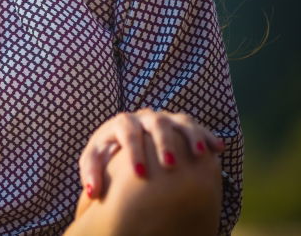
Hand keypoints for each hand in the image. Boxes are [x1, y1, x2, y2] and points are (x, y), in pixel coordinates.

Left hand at [78, 108, 225, 200]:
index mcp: (122, 123)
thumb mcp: (95, 160)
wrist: (122, 140)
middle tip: (169, 164)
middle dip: (164, 142)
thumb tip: (92, 192)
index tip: (139, 174)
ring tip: (198, 153)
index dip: (134, 151)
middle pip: (156, 123)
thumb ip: (91, 173)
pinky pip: (196, 126)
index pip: (127, 131)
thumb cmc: (107, 154)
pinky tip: (218, 148)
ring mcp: (164, 118)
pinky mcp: (180, 123)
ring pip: (180, 120)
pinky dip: (206, 135)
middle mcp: (144, 117)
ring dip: (190, 135)